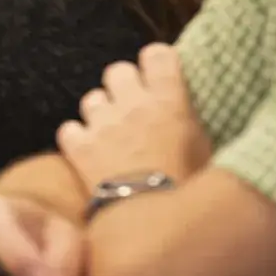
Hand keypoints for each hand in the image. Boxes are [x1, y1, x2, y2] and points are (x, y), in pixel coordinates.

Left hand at [56, 43, 209, 187]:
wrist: (152, 220)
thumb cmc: (190, 188)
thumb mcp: (206, 150)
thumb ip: (191, 124)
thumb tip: (189, 118)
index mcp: (169, 101)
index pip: (157, 56)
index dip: (156, 62)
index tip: (159, 73)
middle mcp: (132, 105)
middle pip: (118, 70)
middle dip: (123, 85)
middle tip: (133, 106)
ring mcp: (102, 124)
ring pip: (91, 99)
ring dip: (100, 112)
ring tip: (111, 133)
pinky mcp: (79, 147)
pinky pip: (69, 129)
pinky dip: (77, 138)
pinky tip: (88, 152)